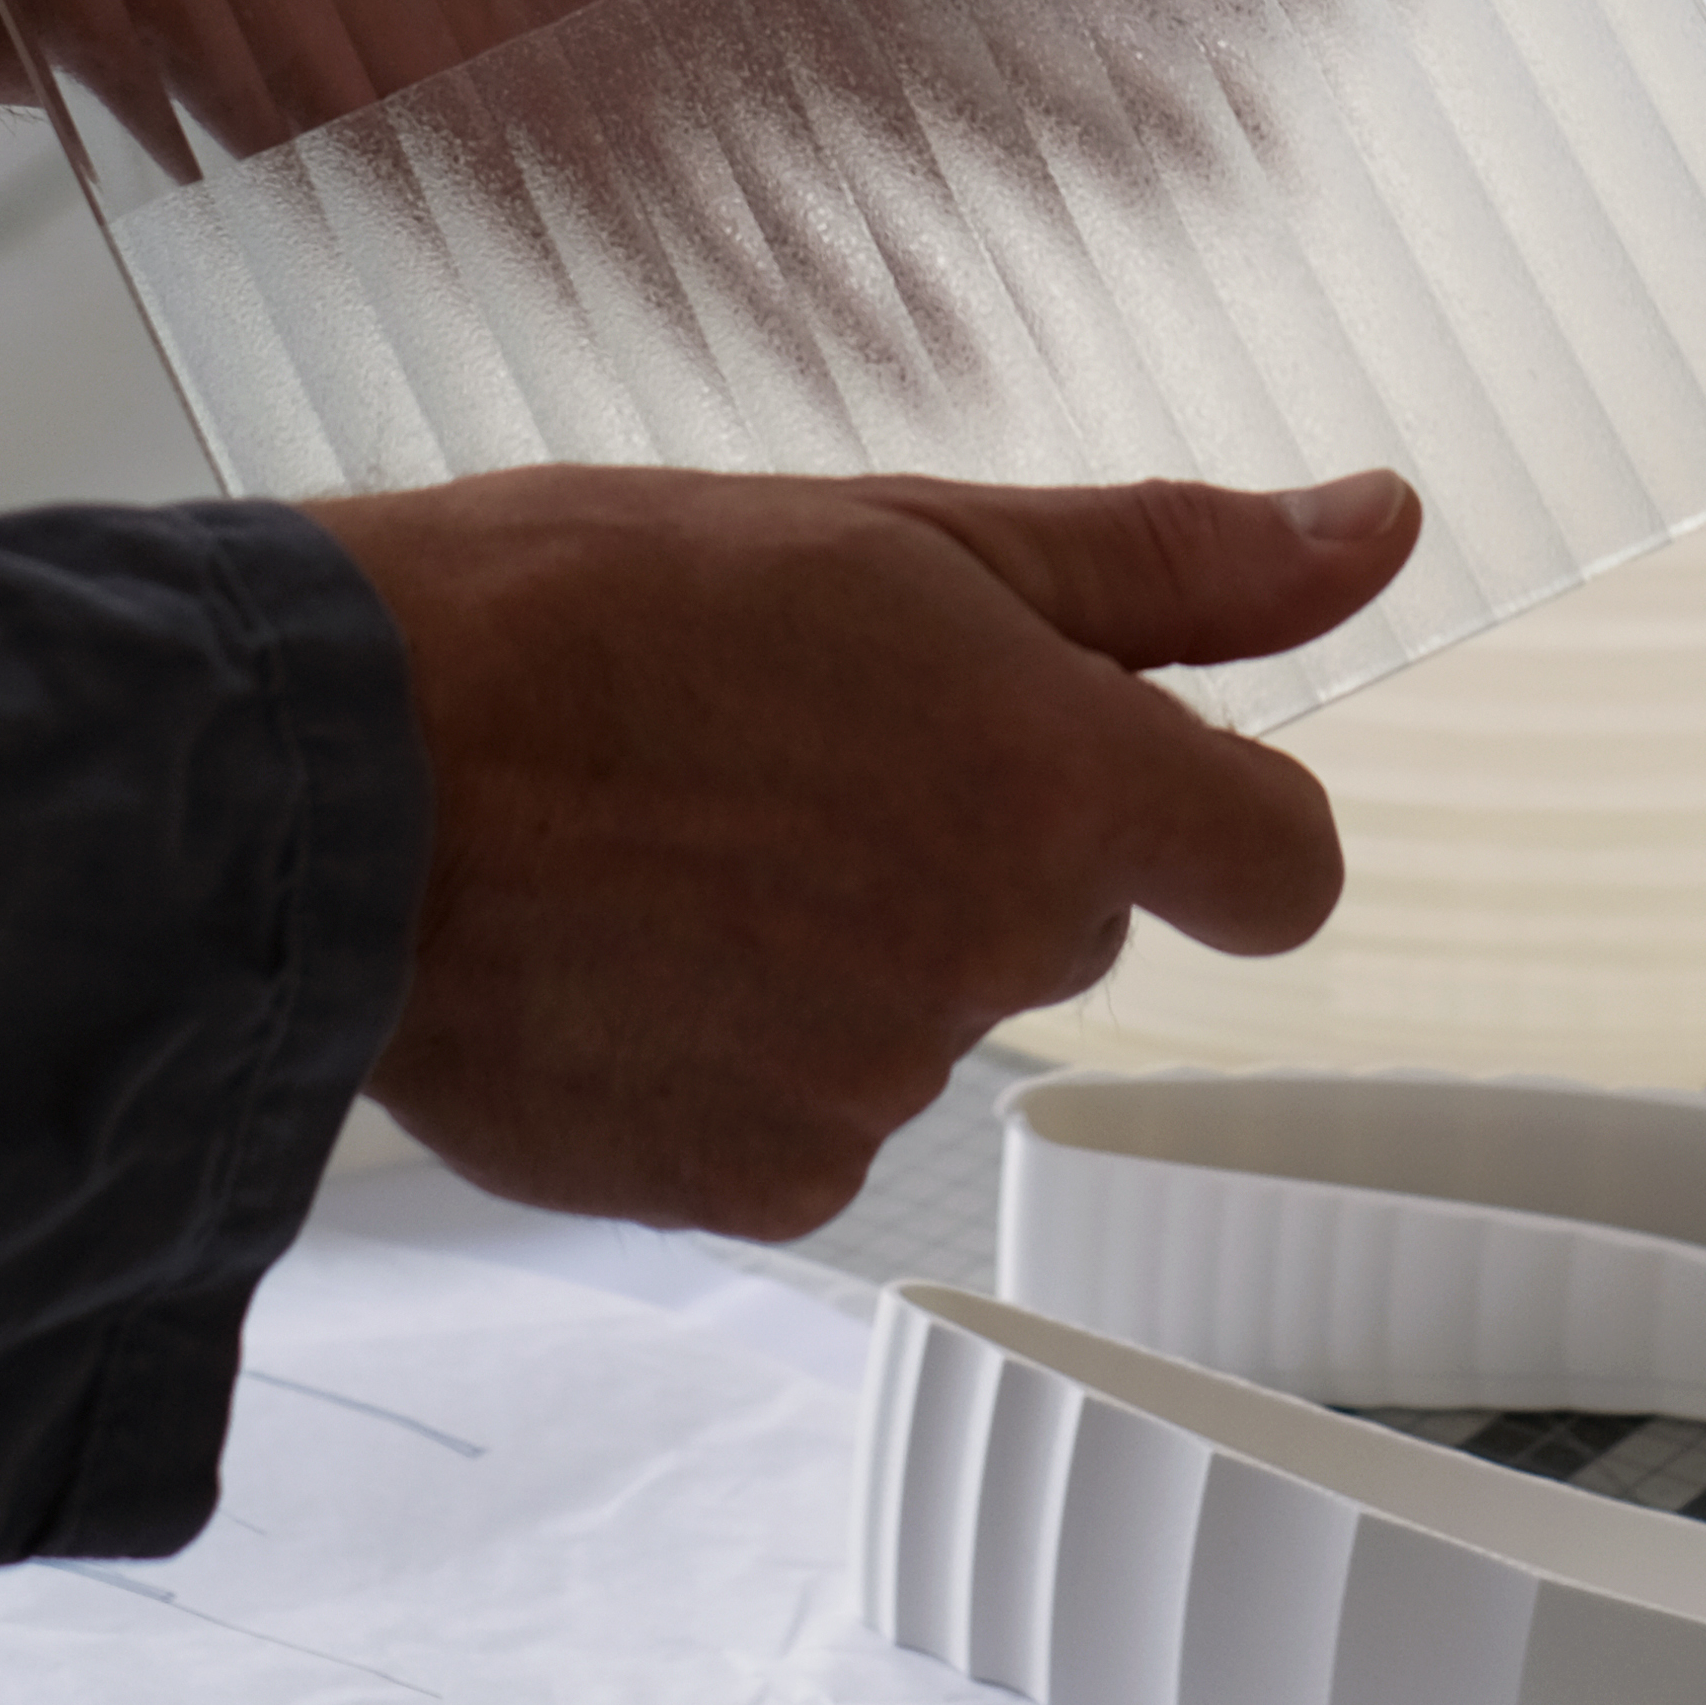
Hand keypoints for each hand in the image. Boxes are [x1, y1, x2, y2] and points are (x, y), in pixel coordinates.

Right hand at [309, 457, 1419, 1230]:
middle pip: (1065, 908)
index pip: (1277, 862)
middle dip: (968, 828)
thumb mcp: (896, 532)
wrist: (326, 783)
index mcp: (1057, 783)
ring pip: (921, 1003)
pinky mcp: (749, 1185)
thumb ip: (1163, 562)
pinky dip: (737, 1044)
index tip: (1100, 756)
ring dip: (838, 929)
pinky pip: (806, 1114)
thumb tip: (1379, 519)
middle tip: (783, 731)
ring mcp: (870, 1089)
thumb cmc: (582, 615)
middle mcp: (990, 957)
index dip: (1209, 809)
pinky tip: (621, 946)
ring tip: (663, 826)